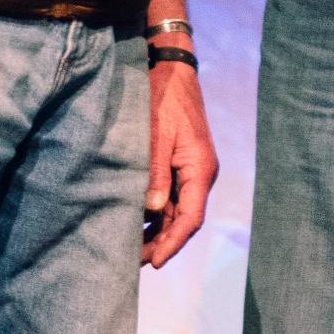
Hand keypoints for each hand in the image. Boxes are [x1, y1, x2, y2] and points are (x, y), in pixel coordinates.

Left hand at [142, 57, 217, 265]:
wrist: (171, 69)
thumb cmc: (163, 98)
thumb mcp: (156, 134)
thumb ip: (154, 172)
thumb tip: (153, 210)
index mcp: (200, 168)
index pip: (191, 217)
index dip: (173, 242)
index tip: (156, 262)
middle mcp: (199, 174)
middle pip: (184, 219)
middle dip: (163, 243)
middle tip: (136, 263)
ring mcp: (190, 170)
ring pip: (176, 211)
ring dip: (158, 231)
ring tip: (134, 251)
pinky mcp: (178, 164)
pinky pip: (170, 197)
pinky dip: (155, 214)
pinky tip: (136, 225)